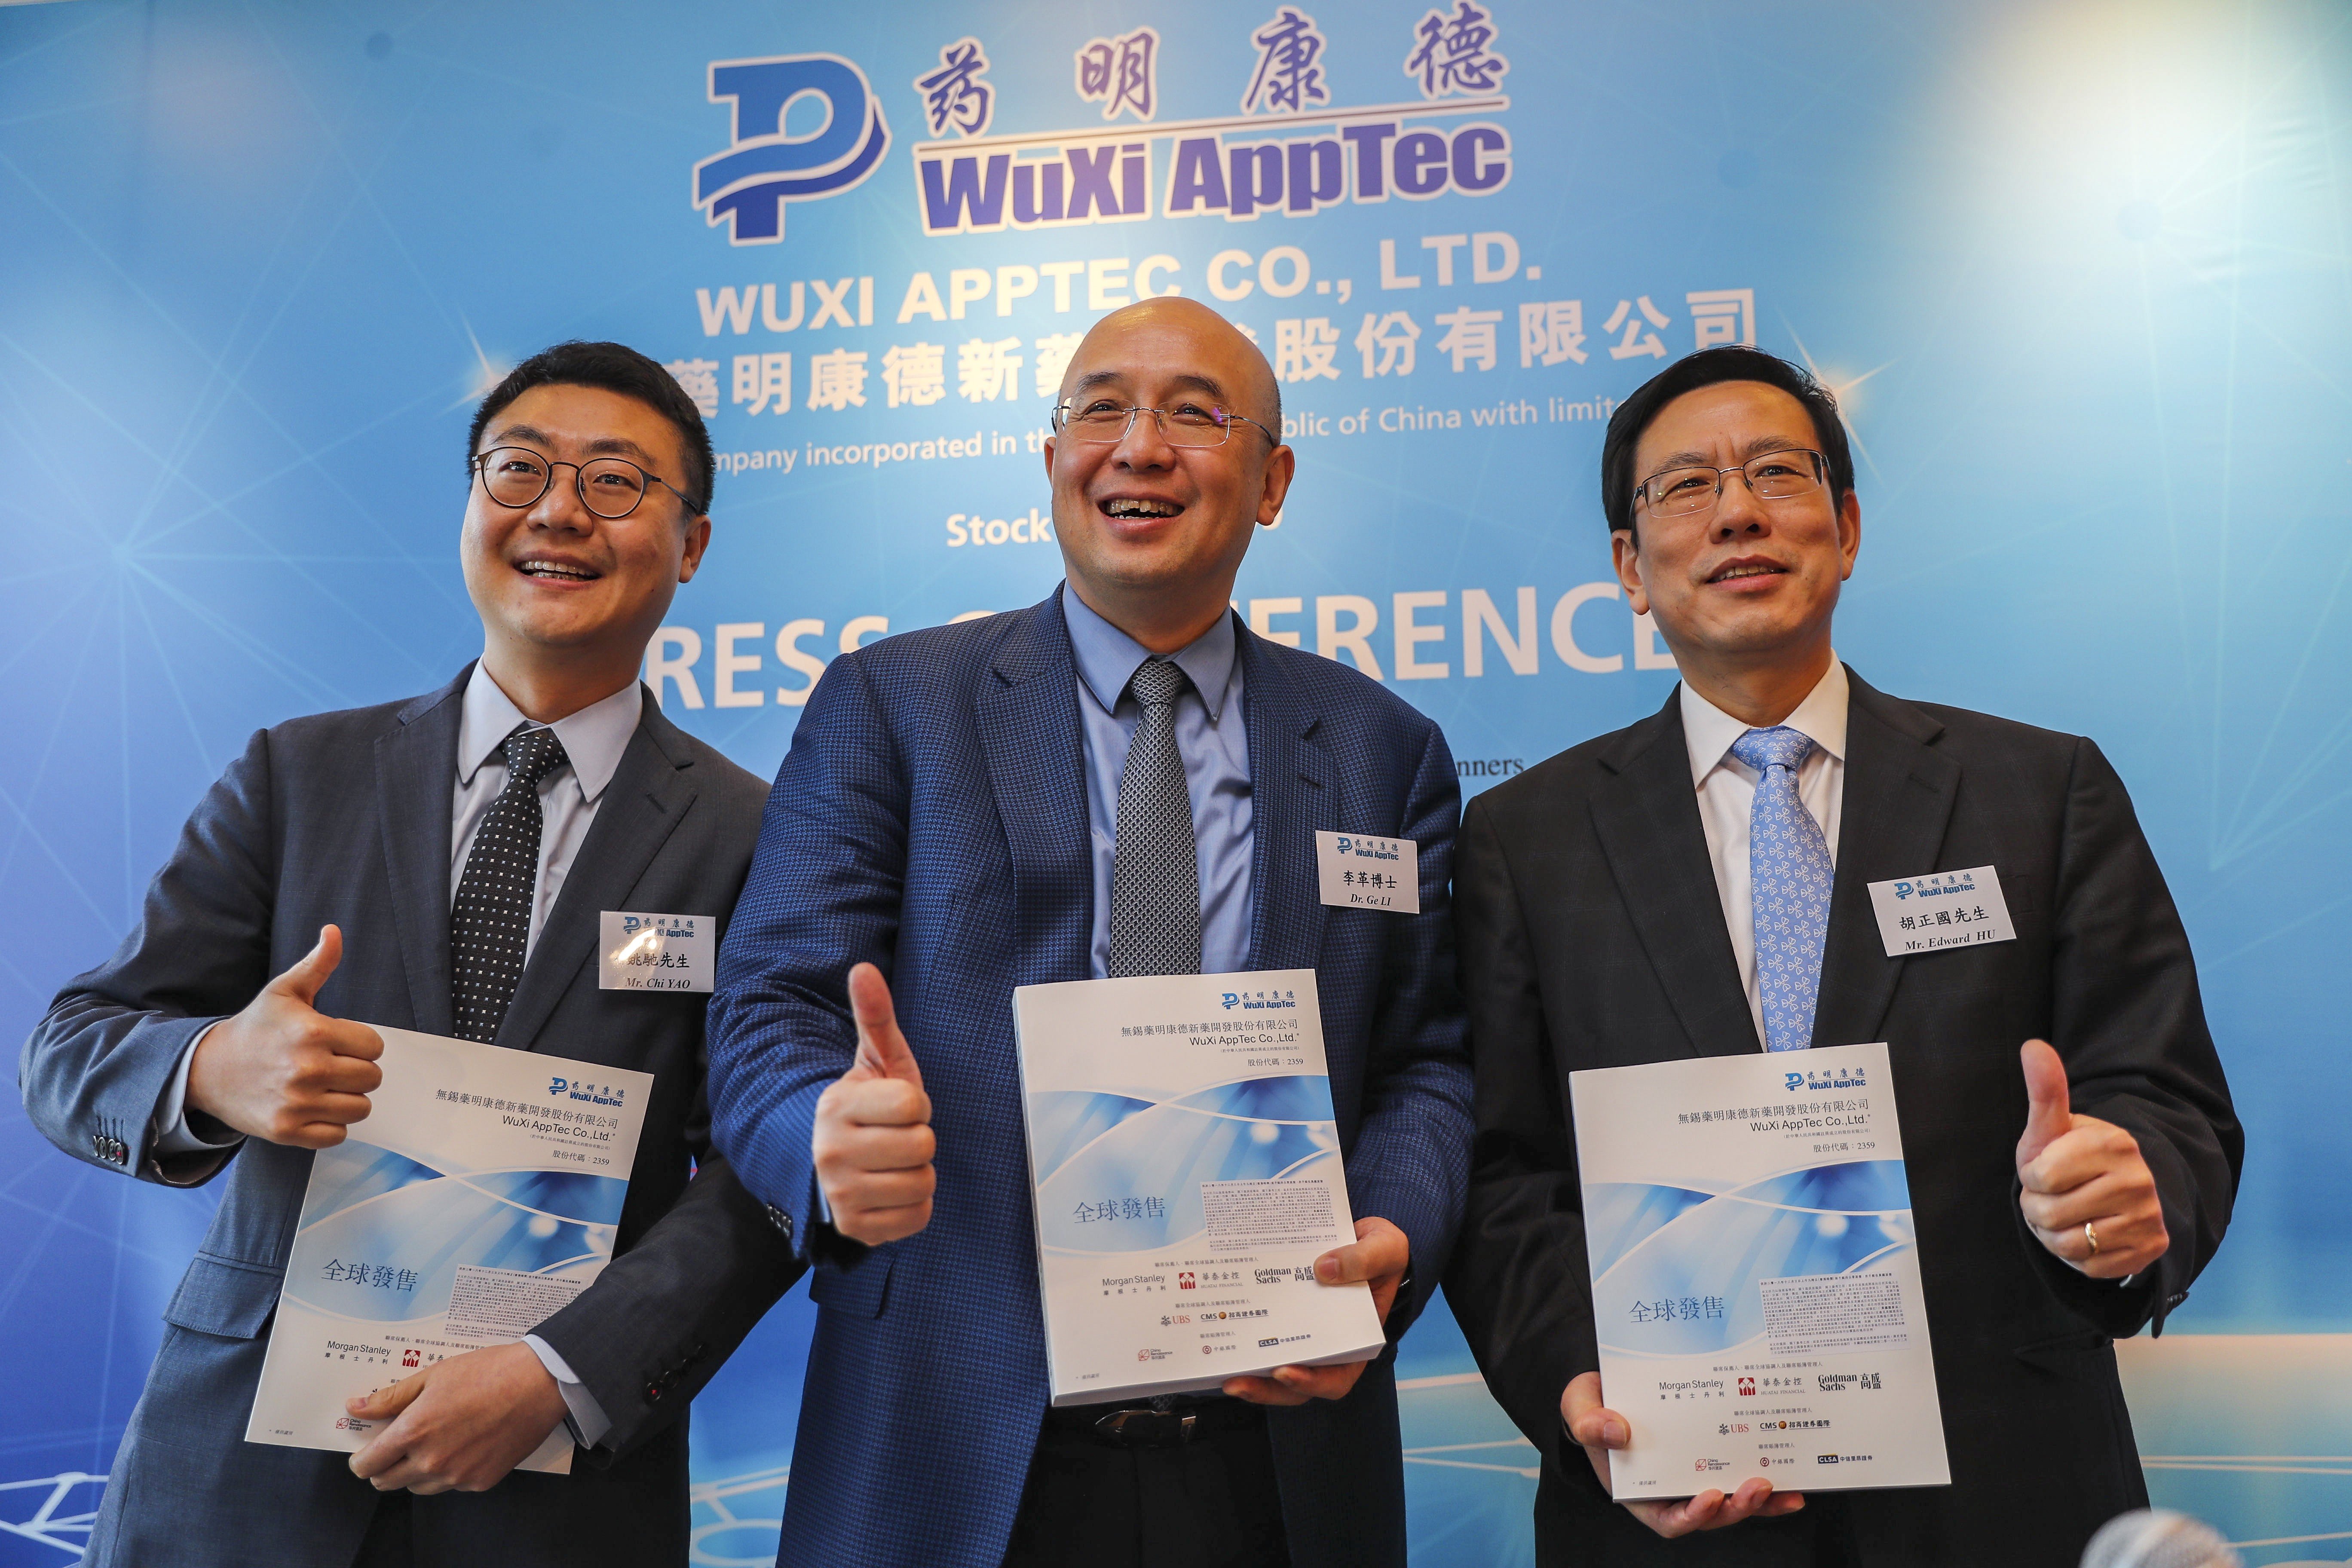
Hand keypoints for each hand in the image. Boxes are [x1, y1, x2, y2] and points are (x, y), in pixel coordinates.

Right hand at [185, 925, 383, 1147]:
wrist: (208, 1069)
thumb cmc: (256, 1027)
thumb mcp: (285, 991)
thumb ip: (317, 964)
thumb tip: (334, 932)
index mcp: (313, 1032)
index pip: (374, 1046)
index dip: (362, 1044)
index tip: (340, 1042)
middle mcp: (306, 1069)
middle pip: (371, 1078)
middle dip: (357, 1070)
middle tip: (332, 1064)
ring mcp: (296, 1103)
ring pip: (360, 1108)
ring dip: (348, 1098)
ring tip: (324, 1085)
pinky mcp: (286, 1131)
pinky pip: (337, 1135)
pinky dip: (331, 1125)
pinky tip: (313, 1107)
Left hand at [345, 1340, 569, 1493]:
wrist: (538, 1383)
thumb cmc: (488, 1372)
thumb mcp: (434, 1375)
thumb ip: (391, 1396)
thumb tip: (356, 1406)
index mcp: (414, 1432)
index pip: (368, 1464)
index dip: (361, 1459)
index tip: (366, 1451)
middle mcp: (431, 1461)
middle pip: (387, 1482)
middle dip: (385, 1466)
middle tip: (399, 1446)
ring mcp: (457, 1476)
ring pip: (417, 1488)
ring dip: (416, 1471)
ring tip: (437, 1442)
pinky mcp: (480, 1482)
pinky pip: (452, 1485)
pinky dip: (450, 1471)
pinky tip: (465, 1445)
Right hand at [810, 962, 934, 1244]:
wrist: (829, 1163)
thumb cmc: (866, 1107)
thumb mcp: (874, 1061)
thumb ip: (875, 1016)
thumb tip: (864, 969)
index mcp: (836, 1107)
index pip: (914, 1106)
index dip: (915, 1104)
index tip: (895, 1107)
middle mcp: (831, 1153)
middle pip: (922, 1146)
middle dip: (918, 1139)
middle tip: (894, 1136)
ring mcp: (841, 1195)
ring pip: (923, 1183)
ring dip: (918, 1172)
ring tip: (892, 1162)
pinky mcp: (855, 1229)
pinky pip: (918, 1217)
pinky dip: (914, 1206)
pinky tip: (890, 1190)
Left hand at [1223, 1216, 1408, 1405]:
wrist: (1364, 1234)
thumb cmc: (1382, 1250)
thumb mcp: (1386, 1248)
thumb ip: (1364, 1259)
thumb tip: (1324, 1269)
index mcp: (1356, 1339)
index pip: (1336, 1377)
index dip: (1311, 1382)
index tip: (1285, 1371)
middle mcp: (1326, 1344)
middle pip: (1296, 1381)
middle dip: (1266, 1388)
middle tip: (1237, 1383)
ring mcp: (1301, 1332)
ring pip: (1274, 1366)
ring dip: (1250, 1374)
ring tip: (1223, 1373)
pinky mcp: (1283, 1315)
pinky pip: (1262, 1334)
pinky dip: (1243, 1340)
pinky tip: (1222, 1332)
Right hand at [1562, 1371, 1803, 1536]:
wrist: (1605, 1386)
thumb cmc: (1590, 1405)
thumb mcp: (1579, 1410)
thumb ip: (1589, 1424)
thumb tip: (1616, 1431)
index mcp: (1639, 1491)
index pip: (1668, 1519)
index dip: (1692, 1516)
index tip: (1709, 1497)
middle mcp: (1672, 1490)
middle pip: (1710, 1513)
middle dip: (1736, 1506)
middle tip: (1757, 1486)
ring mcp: (1695, 1475)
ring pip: (1732, 1500)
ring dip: (1759, 1501)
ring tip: (1782, 1489)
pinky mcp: (1714, 1457)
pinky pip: (1741, 1475)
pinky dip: (1768, 1485)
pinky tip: (1792, 1482)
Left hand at [2016, 1039, 2167, 1278]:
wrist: (2116, 1190)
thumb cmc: (2071, 1157)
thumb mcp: (2053, 1127)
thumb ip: (2044, 1090)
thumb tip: (2032, 1046)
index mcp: (2114, 1144)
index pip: (2041, 1177)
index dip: (2032, 1178)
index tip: (2045, 1170)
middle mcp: (2138, 1180)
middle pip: (2048, 1215)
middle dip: (2038, 1209)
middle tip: (2054, 1197)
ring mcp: (2149, 1217)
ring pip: (2069, 1245)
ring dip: (2053, 1236)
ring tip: (2066, 1215)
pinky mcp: (2151, 1249)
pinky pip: (2091, 1268)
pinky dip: (2077, 1257)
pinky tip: (2087, 1233)